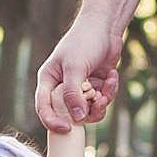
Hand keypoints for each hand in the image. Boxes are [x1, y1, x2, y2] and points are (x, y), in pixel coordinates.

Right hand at [36, 8, 124, 131]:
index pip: (44, 108)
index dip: (52, 122)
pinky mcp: (95, 86)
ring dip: (100, 103)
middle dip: (86, 111)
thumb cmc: (83, 42)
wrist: (105, 27)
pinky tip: (112, 75)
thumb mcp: (75, 67)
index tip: (66, 129)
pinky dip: (109, 92)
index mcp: (49, 80)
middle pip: (69, 114)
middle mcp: (62, 87)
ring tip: (107, 88)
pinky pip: (101, 101)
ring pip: (88, 111)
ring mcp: (80, 88)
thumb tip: (77, 119)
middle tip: (97, 100)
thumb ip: (73, 94)